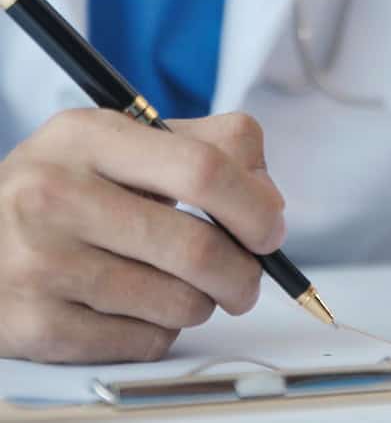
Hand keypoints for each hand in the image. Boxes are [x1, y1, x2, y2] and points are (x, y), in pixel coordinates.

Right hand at [0, 111, 284, 362]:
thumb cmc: (69, 190)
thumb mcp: (120, 143)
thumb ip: (207, 149)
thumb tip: (269, 203)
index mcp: (86, 136)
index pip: (204, 169)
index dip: (255, 207)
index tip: (269, 231)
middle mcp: (53, 195)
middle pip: (197, 247)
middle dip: (244, 273)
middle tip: (246, 280)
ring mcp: (38, 263)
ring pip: (178, 302)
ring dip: (203, 303)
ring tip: (184, 289)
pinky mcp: (34, 326)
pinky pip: (144, 341)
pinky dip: (162, 331)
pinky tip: (138, 310)